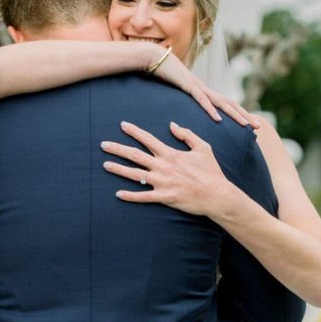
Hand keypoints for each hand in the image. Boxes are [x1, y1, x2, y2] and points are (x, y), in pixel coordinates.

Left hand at [101, 121, 240, 216]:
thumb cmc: (211, 171)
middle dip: (118, 148)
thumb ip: (186, 134)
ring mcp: (162, 182)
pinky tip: (118, 194)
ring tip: (105, 164)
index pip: (148, 139)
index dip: (134, 131)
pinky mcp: (164, 197)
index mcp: (171, 154)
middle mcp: (163, 166)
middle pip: (135, 155)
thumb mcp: (203, 147)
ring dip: (118, 169)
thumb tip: (172, 125)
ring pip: (135, 174)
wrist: (217, 194)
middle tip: (103, 145)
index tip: (122, 125)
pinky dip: (130, 196)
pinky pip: (143, 197)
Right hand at [149, 51, 255, 127]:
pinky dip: (210, 110)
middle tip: (258, 127)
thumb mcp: (176, 91)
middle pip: (230, 104)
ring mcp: (198, 87)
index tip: (249, 125)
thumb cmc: (164, 74)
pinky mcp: (188, 86)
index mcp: (204, 92)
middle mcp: (205, 89)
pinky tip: (218, 119)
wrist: (155, 58)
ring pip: (221, 103)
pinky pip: (202, 100)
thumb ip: (183, 99)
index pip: (226, 104)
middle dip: (244, 115)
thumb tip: (184, 112)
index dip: (238, 114)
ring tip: (245, 124)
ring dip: (234, 114)